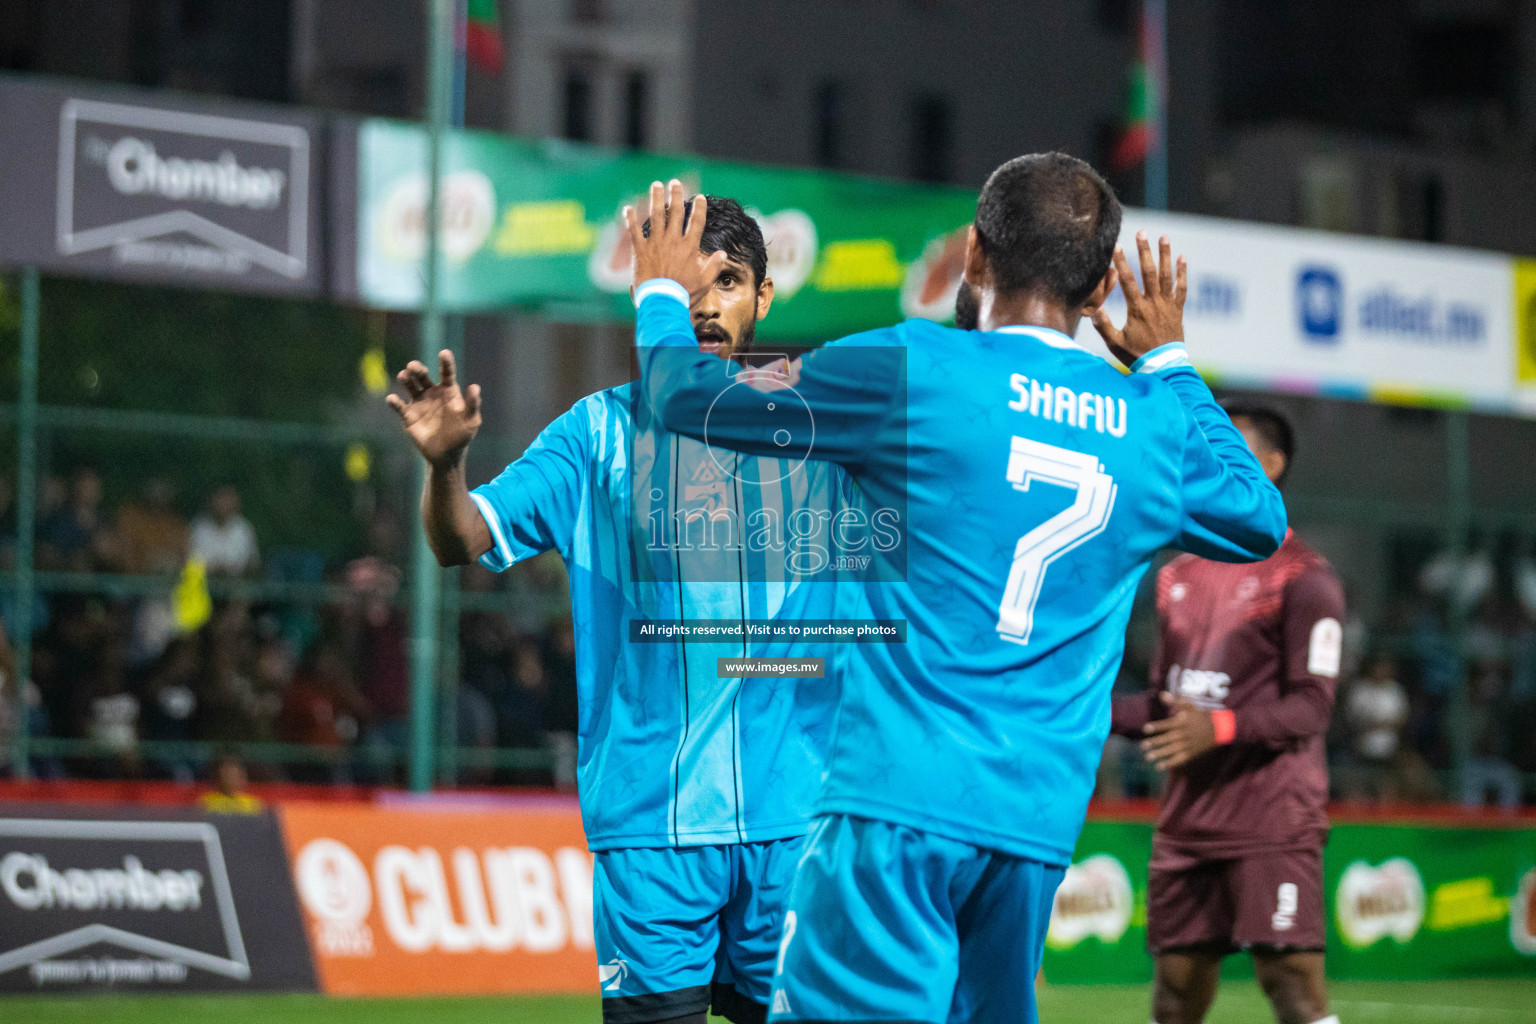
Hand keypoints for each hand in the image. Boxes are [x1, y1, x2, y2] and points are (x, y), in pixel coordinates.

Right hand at [386, 350, 481, 467]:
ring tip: (403, 376)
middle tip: (413, 366)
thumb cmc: (462, 436)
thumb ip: (472, 405)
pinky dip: (394, 402)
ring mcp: (419, 403)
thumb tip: (475, 387)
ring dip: (405, 379)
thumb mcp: (471, 421)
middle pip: (422, 375)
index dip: (445, 363)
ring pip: (409, 386)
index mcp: (448, 391)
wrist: (446, 455)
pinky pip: (399, 406)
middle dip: (417, 369)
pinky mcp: (408, 416)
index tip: (444, 353)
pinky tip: (392, 399)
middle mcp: (431, 393)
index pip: (447, 373)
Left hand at [624, 180, 725, 303]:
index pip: (697, 222)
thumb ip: (714, 266)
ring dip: (656, 198)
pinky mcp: (640, 250)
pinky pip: (634, 231)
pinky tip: (627, 208)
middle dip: (676, 195)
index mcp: (689, 247)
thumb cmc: (684, 294)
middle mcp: (673, 240)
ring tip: (656, 185)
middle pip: (676, 212)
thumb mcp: (705, 282)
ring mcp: (655, 243)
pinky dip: (630, 219)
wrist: (662, 301)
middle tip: (675, 182)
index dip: (699, 208)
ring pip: (656, 215)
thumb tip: (723, 254)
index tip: (699, 197)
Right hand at [1090, 231, 1186, 367]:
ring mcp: (1167, 305)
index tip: (1116, 246)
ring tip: (1164, 236)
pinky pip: (1181, 288)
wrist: (1164, 366)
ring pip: (1167, 275)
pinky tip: (1182, 257)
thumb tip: (1092, 310)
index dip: (1121, 262)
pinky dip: (1182, 272)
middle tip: (1142, 232)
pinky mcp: (1177, 309)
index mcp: (1137, 309)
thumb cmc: (1137, 356)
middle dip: (1144, 250)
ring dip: (1165, 255)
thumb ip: (1104, 326)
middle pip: (1149, 272)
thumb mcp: (1115, 343)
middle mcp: (1154, 303)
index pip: (1127, 281)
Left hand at [1140, 692, 1217, 770]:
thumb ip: (1174, 701)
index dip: (1156, 726)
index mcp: (1182, 722)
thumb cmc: (1200, 715)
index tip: (1145, 728)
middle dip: (1155, 742)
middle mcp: (1184, 734)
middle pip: (1168, 738)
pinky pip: (1179, 759)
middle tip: (1142, 745)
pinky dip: (1169, 763)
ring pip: (1172, 750)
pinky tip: (1158, 766)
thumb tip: (1161, 694)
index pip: (1167, 724)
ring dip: (1160, 754)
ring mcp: (1188, 744)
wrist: (1217, 729)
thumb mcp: (1189, 705)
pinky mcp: (1191, 753)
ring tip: (1148, 757)